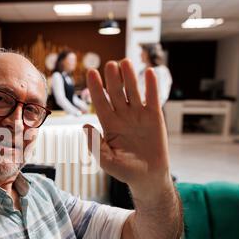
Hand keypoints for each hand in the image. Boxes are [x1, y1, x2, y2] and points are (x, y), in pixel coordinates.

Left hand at [84, 59, 171, 195]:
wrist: (148, 176)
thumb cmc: (124, 170)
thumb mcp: (106, 161)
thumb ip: (95, 145)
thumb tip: (84, 126)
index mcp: (108, 124)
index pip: (100, 102)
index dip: (95, 88)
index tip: (91, 73)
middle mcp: (122, 116)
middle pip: (115, 93)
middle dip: (112, 79)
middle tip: (110, 64)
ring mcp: (138, 115)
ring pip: (132, 92)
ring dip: (129, 77)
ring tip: (126, 62)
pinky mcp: (154, 117)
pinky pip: (152, 99)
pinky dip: (151, 86)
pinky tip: (149, 72)